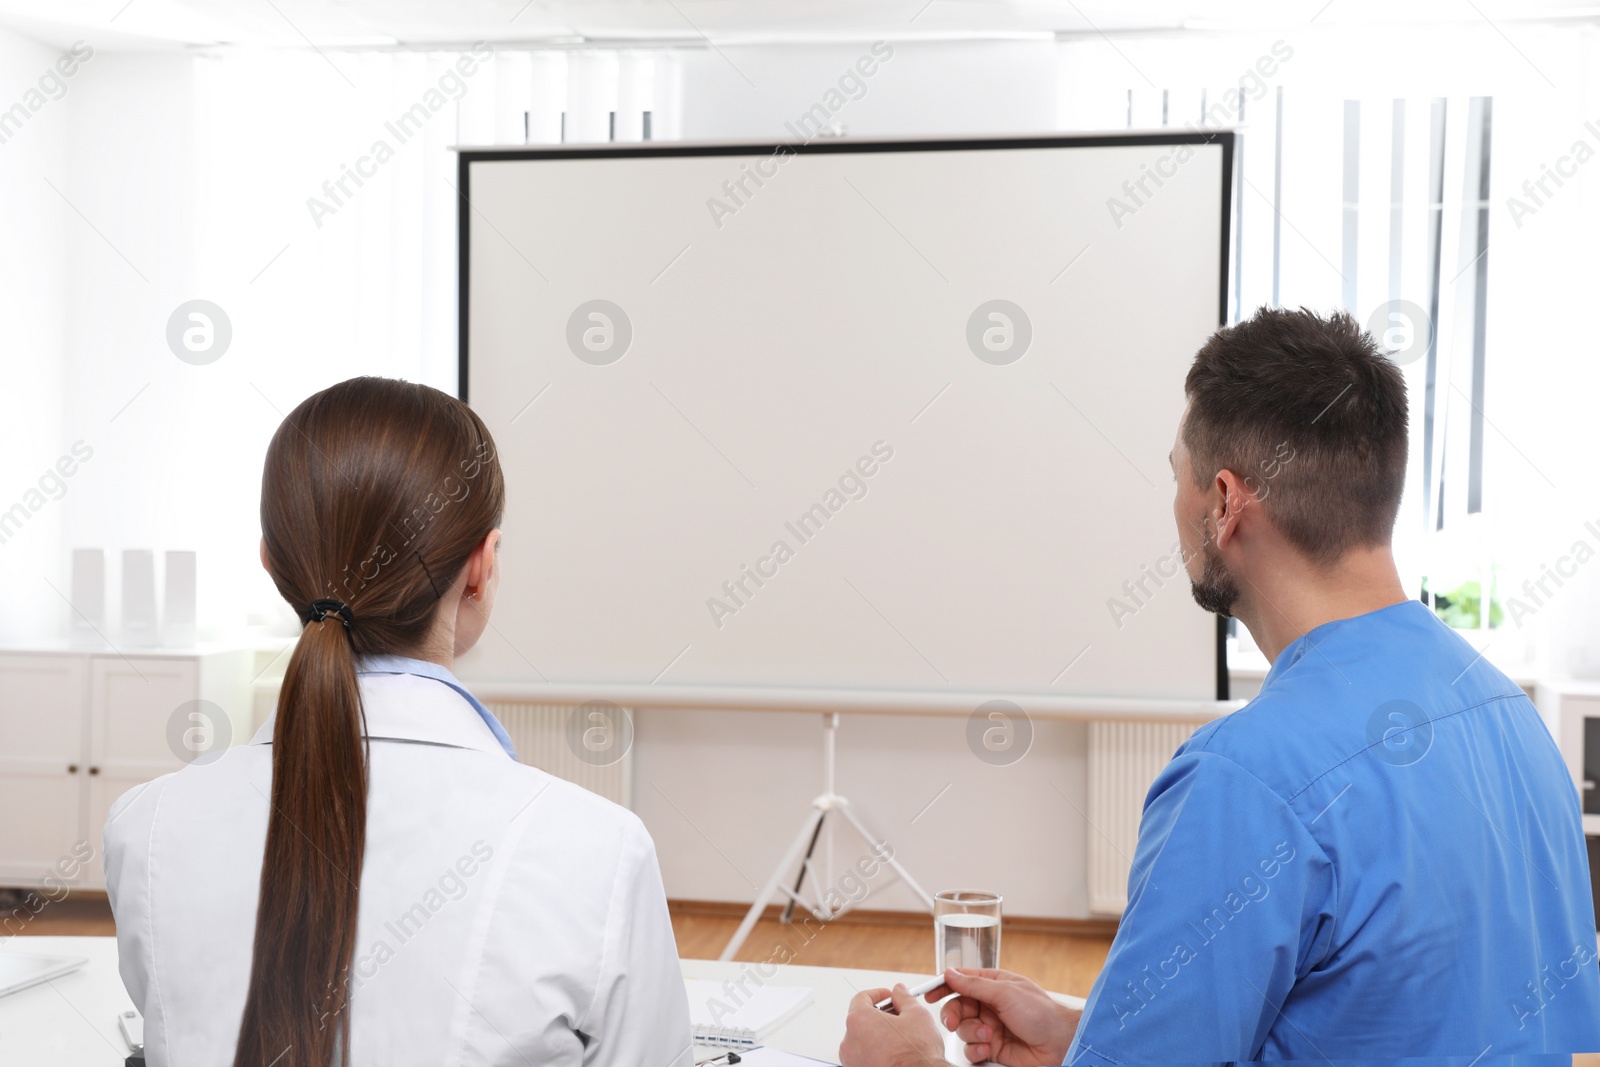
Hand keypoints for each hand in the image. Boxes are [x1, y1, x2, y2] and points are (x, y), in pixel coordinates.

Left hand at [840, 984, 945, 1066]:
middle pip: (861, 1020)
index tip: (888, 996)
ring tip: (898, 1039)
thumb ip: (903, 998)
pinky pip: (864, 1057)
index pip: (862, 998)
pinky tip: (893, 1054)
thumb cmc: (915, 1055)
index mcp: (859, 1021)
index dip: (878, 994)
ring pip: (862, 1040)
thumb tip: (899, 992)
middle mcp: (849, 1042)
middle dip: (879, 1016)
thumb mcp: (916, 1015)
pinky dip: (875, 1053)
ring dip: (877, 1036)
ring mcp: (852, 1061)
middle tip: (898, 1017)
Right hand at [925, 968, 1079, 1066]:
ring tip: (988, 1035)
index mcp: (994, 985)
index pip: (961, 981)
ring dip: (970, 1033)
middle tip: (952, 1022)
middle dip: (952, 1014)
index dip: (943, 985)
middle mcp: (990, 1005)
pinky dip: (975, 1049)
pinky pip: (971, 1049)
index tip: (928, 993)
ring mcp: (990, 1027)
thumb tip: (949, 973)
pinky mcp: (993, 1048)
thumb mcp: (1005, 992)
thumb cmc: (1040, 1012)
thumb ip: (974, 985)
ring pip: (962, 1029)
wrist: (1060, 1044)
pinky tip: (987, 1048)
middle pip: (957, 1007)